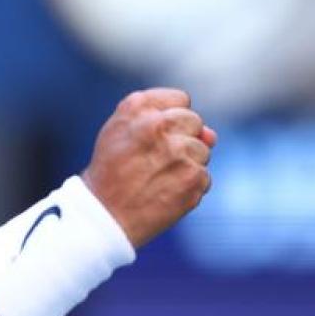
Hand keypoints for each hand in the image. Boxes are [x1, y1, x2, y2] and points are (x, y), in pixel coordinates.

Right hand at [81, 88, 215, 247]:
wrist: (103, 215)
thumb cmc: (110, 172)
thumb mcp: (120, 133)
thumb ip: (162, 120)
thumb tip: (211, 135)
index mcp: (137, 107)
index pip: (181, 100)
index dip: (170, 121)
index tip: (154, 138)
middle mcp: (159, 125)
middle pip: (195, 122)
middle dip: (182, 139)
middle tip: (155, 161)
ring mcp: (178, 151)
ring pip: (202, 151)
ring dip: (186, 166)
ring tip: (157, 179)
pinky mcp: (192, 178)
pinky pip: (204, 177)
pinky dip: (189, 188)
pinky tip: (165, 194)